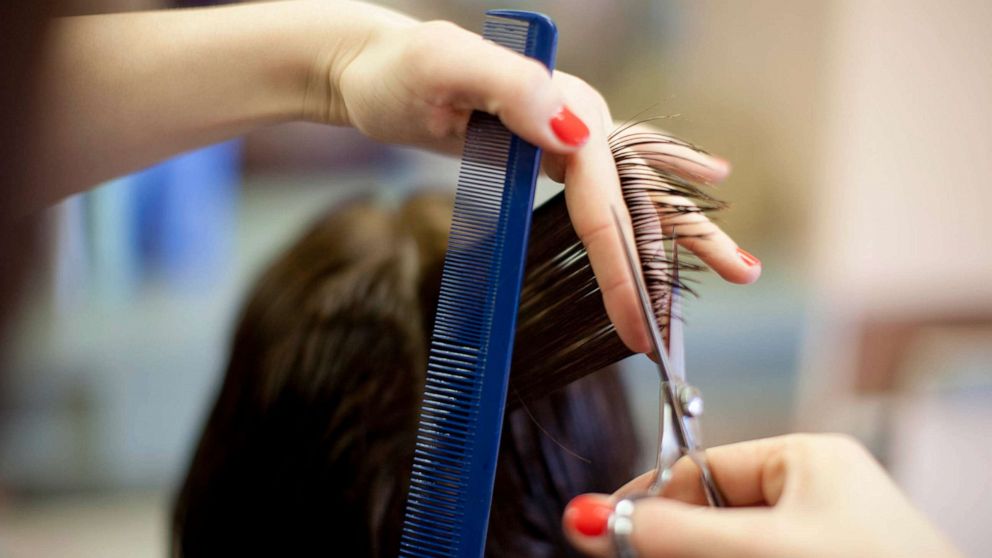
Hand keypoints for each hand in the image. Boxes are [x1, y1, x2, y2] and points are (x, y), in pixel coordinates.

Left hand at [321, 11, 760, 352]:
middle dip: (683, 246)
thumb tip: (579, 134)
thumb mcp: (446, 68)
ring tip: (735, 260)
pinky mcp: (551, 146)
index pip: (606, 196)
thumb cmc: (401, 73)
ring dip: (681, 228)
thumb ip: (512, 89)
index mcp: (565, 105)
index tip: (639, 321)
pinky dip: (650, 201)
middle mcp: (578, 116)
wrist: (376, 70)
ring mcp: (567, 130)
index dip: (625, 262)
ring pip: (634, 189)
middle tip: (744, 277)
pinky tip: (688, 196)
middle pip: (640, 191)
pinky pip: (609, 184)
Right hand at [562, 434, 960, 557]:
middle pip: (712, 514)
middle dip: (677, 545)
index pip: (700, 469)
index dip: (651, 503)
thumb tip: (585, 517)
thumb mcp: (758, 550)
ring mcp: (826, 538)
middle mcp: (818, 495)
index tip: (607, 537)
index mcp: (808, 460)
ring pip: (731, 546)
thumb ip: (671, 535)